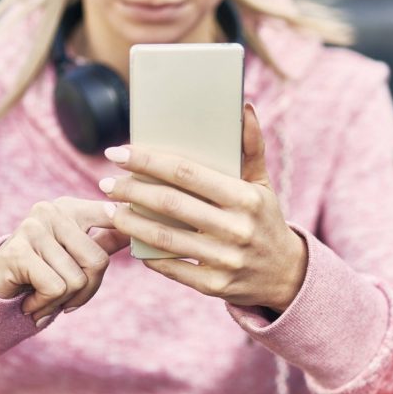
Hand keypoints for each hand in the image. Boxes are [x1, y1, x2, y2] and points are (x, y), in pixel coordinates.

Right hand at [0, 197, 129, 325]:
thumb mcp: (76, 253)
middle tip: (66, 299)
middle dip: (86, 291)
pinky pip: (55, 289)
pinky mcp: (18, 251)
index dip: (127, 228)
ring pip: (76, 280)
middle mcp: (52, 211)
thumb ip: (106, 239)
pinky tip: (31, 302)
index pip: (112, 216)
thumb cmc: (42, 271)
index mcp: (71, 208)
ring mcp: (33, 228)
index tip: (133, 234)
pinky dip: (45, 305)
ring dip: (61, 302)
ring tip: (43, 298)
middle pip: (98, 262)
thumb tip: (138, 229)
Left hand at [100, 103, 306, 313]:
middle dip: (131, 190)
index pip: (187, 173)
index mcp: (246, 198)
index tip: (119, 153)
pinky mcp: (215, 286)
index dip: (148, 161)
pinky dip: (146, 252)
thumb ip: (251, 146)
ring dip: (130, 222)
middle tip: (106, 181)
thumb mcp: (262, 183)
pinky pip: (171, 267)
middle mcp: (237, 229)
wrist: (286, 275)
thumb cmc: (264, 219)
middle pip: (170, 204)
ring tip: (111, 209)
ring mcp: (225, 260)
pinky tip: (132, 238)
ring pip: (164, 238)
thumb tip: (244, 107)